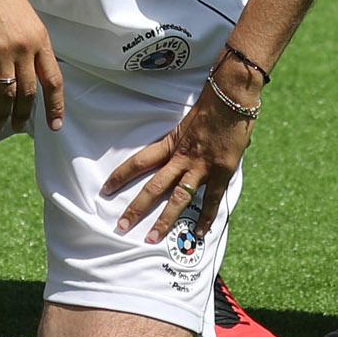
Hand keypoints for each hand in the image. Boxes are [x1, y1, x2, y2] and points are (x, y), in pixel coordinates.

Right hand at [0, 0, 62, 133]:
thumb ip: (32, 43)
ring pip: (6, 94)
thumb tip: (35, 68)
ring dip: (2, 115)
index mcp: (40, 39)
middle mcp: (25, 47)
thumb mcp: (26, 17)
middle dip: (25, 115)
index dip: (56, 105)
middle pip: (29, 92)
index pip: (53, 79)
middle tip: (19, 128)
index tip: (55, 125)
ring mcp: (2, 51)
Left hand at [102, 59, 256, 241]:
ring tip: (152, 239)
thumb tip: (186, 143)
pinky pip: (212, 201)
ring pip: (178, 199)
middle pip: (153, 187)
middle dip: (136, 208)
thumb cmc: (211, 102)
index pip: (139, 161)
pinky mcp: (221, 173)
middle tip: (121, 226)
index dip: (121, 175)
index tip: (106, 189)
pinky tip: (199, 235)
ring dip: (164, 221)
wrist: (232, 97)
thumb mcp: (188, 120)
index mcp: (171, 143)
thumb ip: (184, 137)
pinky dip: (206, 219)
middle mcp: (182, 158)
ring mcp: (201, 167)